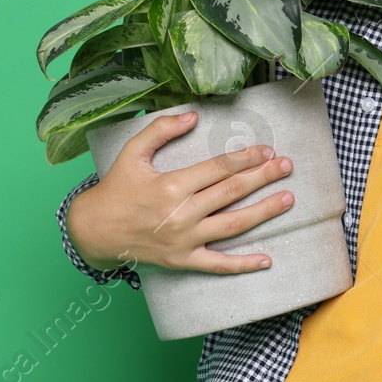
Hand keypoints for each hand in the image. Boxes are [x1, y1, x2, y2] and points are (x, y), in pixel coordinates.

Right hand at [65, 109, 296, 273]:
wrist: (93, 232)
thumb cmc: (115, 189)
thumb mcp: (131, 153)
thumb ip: (160, 130)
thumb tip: (193, 115)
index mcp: (172, 185)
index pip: (219, 168)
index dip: (246, 158)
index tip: (267, 150)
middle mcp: (182, 213)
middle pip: (232, 192)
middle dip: (263, 177)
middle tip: (287, 166)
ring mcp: (184, 240)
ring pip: (233, 225)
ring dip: (263, 211)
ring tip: (288, 199)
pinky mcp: (183, 261)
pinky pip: (217, 265)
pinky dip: (243, 265)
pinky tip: (266, 260)